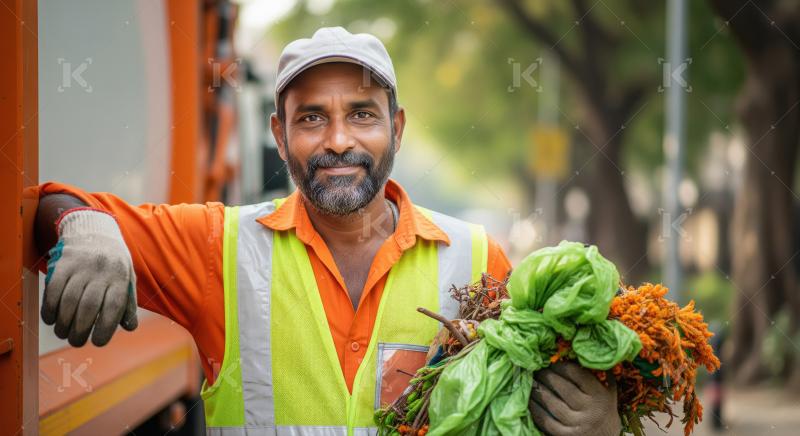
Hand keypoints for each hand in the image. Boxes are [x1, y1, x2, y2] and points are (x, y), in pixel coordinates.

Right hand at [42, 209, 137, 346]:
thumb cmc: (113, 264)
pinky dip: (50, 308)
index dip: (106, 328)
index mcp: (120, 277)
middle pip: (88, 307)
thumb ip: (128, 303)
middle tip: (76, 341)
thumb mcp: (127, 279)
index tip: (98, 342)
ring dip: (63, 322)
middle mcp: (101, 271)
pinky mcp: (62, 264)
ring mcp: (80, 266)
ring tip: (63, 333)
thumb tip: (130, 327)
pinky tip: (51, 319)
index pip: (114, 307)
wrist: (95, 231)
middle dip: (80, 330)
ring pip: (68, 300)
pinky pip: (52, 289)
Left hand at [529, 361, 619, 435]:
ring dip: (537, 390)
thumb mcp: (608, 389)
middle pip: (562, 387)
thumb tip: (582, 348)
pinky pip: (546, 420)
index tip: (551, 362)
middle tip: (537, 370)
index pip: (576, 374)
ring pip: (552, 403)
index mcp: (600, 394)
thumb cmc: (603, 407)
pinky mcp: (567, 435)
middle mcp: (590, 409)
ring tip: (531, 382)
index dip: (560, 366)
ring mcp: (578, 424)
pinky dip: (535, 409)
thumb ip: (598, 371)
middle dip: (546, 376)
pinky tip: (530, 400)